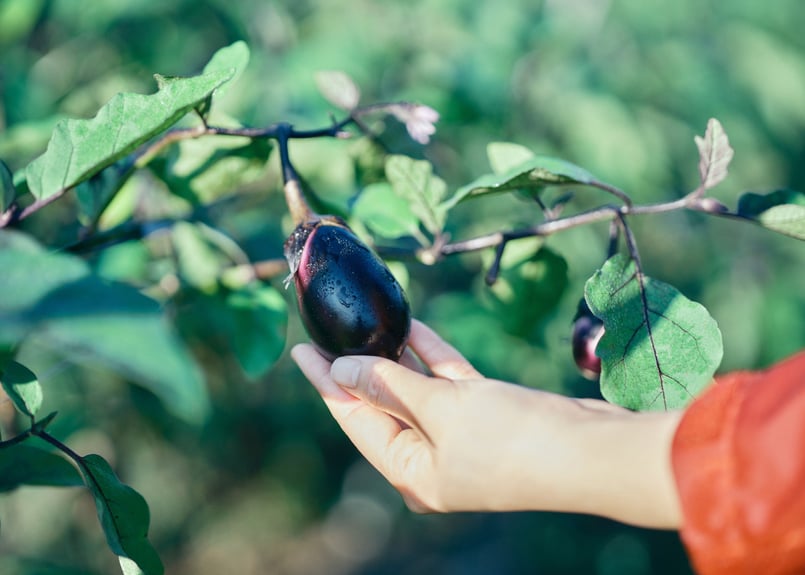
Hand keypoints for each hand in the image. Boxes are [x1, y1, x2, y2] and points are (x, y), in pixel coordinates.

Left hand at [292, 320, 682, 528]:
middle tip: (325, 332)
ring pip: (415, 388)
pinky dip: (430, 355)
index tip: (301, 351)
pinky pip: (447, 380)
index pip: (356, 420)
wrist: (590, 451)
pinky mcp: (487, 412)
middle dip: (356, 367)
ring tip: (361, 323)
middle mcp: (431, 457)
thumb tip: (342, 369)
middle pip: (382, 404)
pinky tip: (410, 325)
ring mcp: (460, 435)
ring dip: (392, 356)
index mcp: (412, 473)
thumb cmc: (512, 441)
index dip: (327, 383)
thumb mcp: (441, 411)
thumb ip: (390, 386)